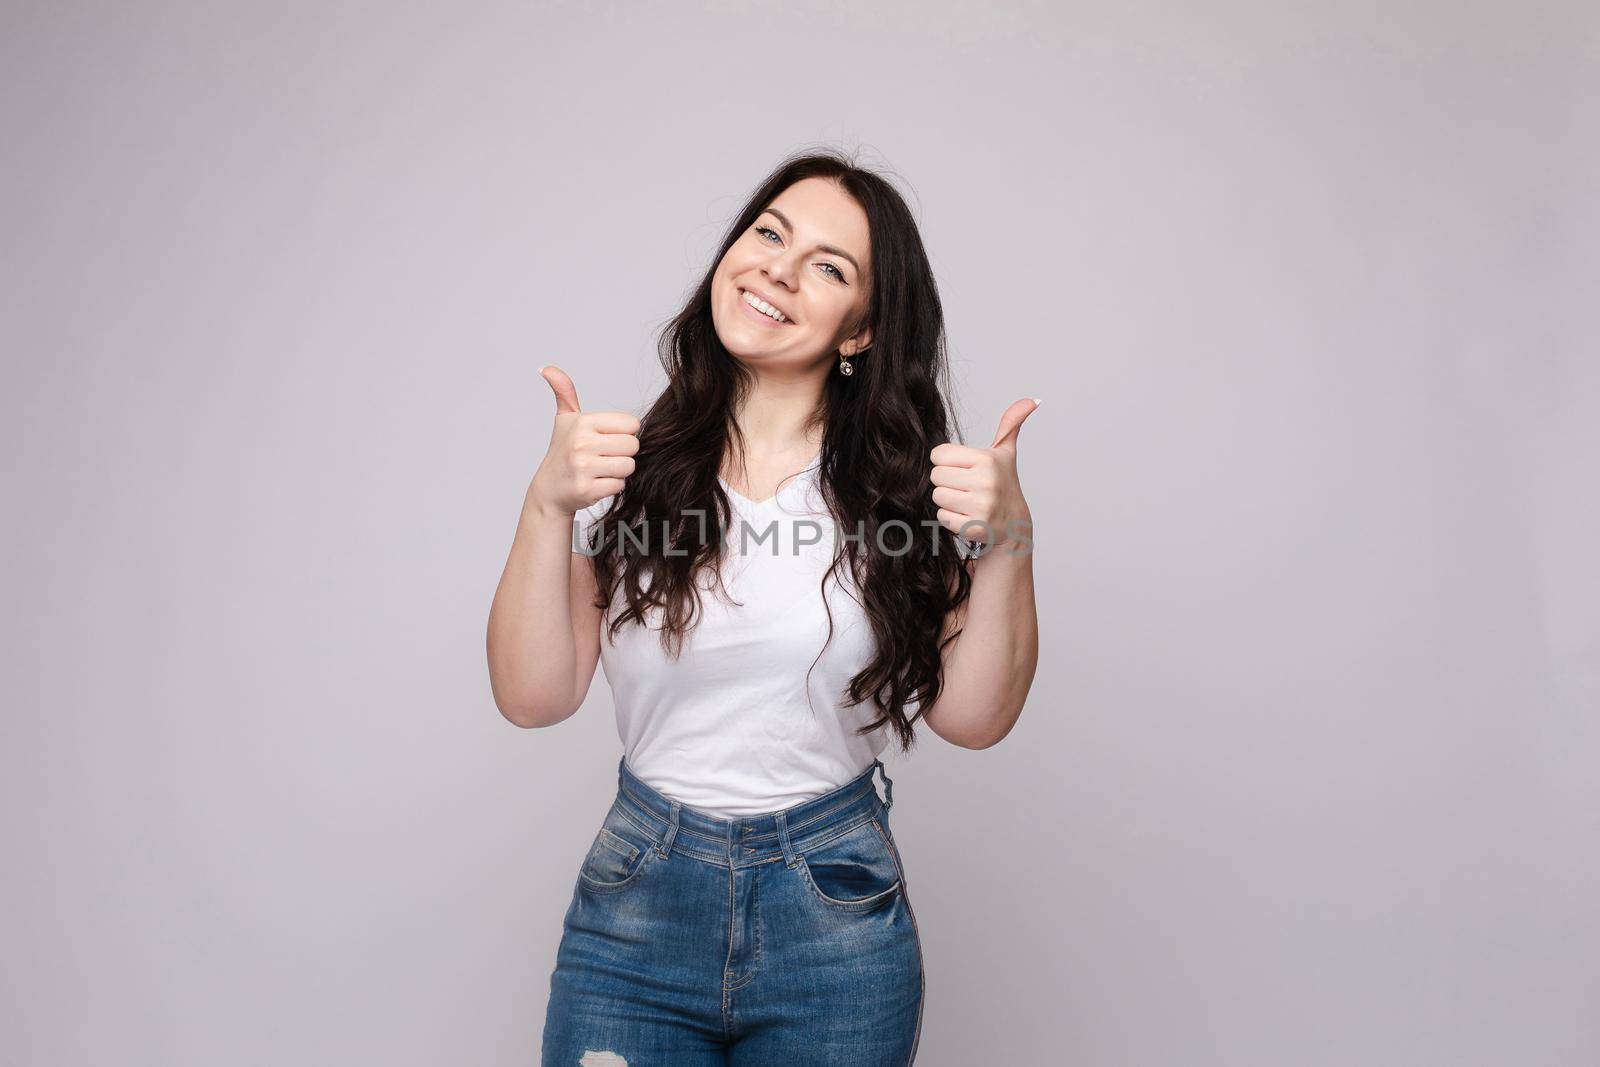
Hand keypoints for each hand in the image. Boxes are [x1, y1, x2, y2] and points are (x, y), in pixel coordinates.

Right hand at [523, 365, 640, 519]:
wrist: (550, 489)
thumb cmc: (563, 451)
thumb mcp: (564, 419)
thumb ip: (564, 392)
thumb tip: (546, 368)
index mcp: (582, 422)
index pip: (632, 424)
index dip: (624, 433)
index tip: (607, 439)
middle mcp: (581, 443)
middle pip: (633, 446)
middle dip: (624, 453)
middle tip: (605, 456)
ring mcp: (583, 467)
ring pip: (628, 466)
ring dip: (619, 470)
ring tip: (601, 469)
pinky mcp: (587, 490)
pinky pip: (619, 485)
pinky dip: (612, 486)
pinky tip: (597, 482)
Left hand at [929, 398, 1039, 548]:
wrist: (1014, 524)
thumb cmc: (1003, 483)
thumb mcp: (1005, 452)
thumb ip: (1010, 424)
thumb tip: (1032, 400)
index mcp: (987, 459)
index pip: (938, 454)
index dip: (947, 462)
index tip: (964, 468)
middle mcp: (986, 482)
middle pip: (936, 476)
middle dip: (947, 482)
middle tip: (966, 487)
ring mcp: (981, 506)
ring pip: (937, 496)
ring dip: (948, 500)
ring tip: (967, 501)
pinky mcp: (974, 527)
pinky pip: (942, 517)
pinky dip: (950, 518)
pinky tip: (967, 516)